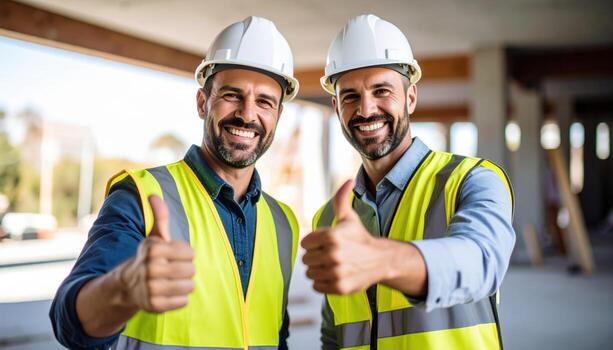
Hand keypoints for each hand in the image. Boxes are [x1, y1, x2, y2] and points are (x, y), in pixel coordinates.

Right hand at [119, 195, 194, 312]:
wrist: (127, 286)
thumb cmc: (149, 258)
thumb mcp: (154, 237)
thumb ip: (160, 217)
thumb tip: (154, 195)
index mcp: (153, 249)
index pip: (190, 253)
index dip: (185, 255)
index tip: (173, 256)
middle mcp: (150, 268)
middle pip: (191, 270)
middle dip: (186, 270)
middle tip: (173, 270)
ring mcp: (151, 288)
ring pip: (189, 286)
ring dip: (185, 284)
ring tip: (172, 281)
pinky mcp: (154, 306)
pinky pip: (183, 302)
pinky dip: (180, 298)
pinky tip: (168, 293)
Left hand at [301, 180, 388, 294]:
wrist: (380, 260)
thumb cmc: (360, 237)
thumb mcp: (349, 218)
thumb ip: (341, 198)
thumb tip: (349, 180)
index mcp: (331, 236)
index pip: (305, 244)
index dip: (314, 243)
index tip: (326, 244)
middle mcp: (333, 254)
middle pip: (306, 260)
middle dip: (316, 257)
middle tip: (331, 255)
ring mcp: (336, 272)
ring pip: (310, 274)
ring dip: (319, 271)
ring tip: (334, 265)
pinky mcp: (339, 287)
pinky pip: (317, 287)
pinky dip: (323, 283)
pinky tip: (336, 275)